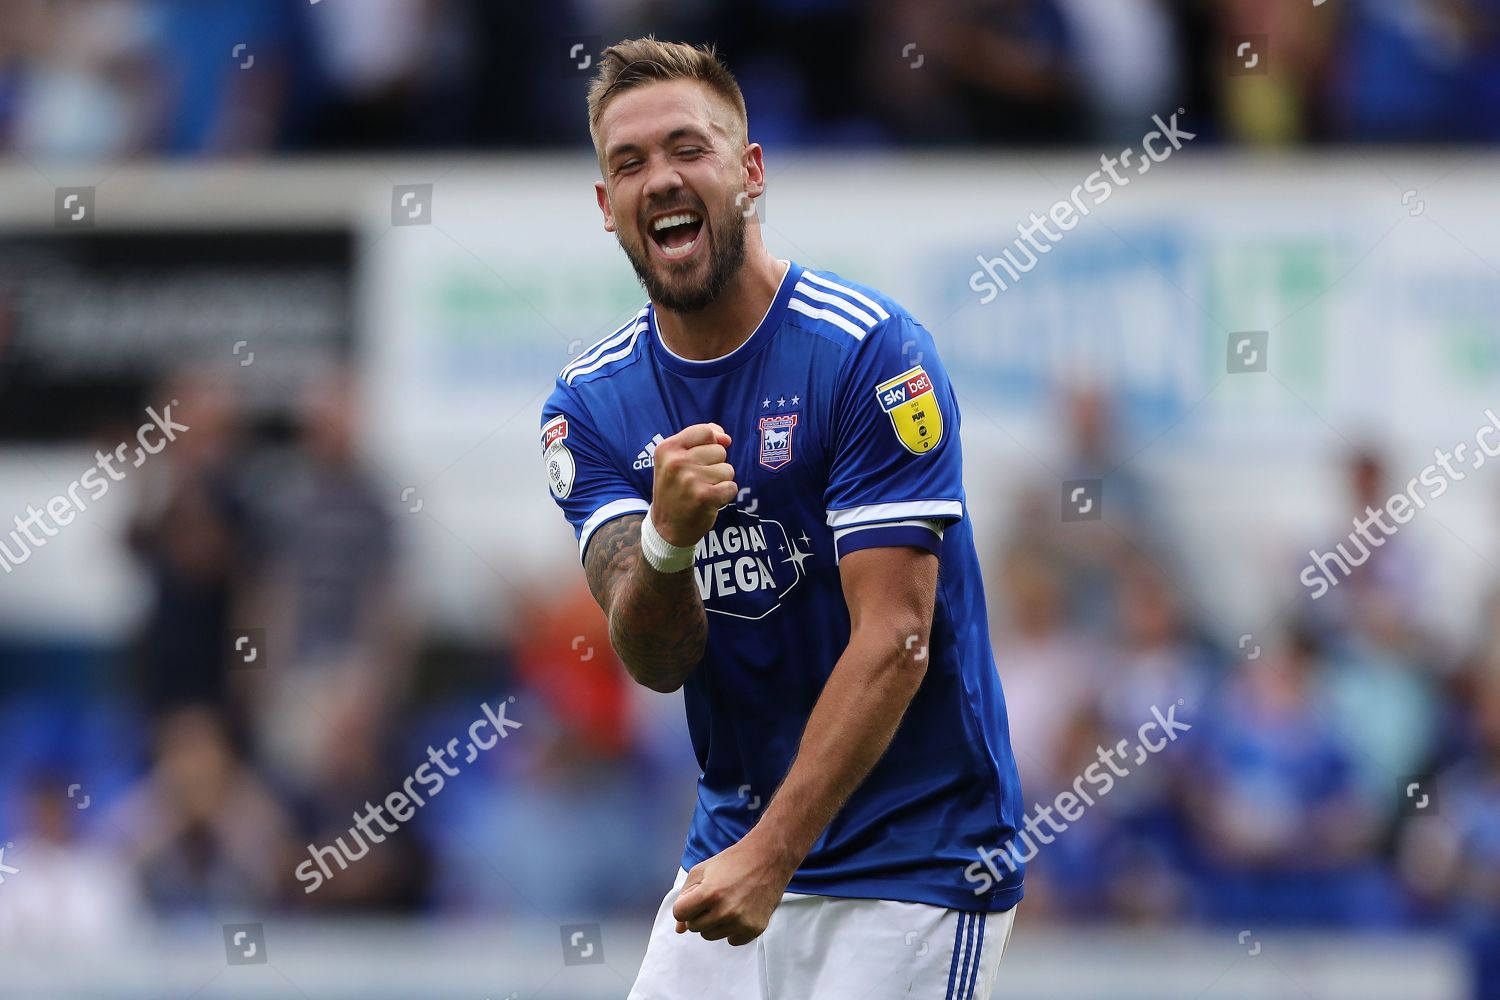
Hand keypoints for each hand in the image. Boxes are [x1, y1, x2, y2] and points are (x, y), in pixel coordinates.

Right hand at [651, 422, 735, 546]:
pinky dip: (725, 495)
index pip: (705, 431)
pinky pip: (732, 487)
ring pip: (727, 469)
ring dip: (720, 482)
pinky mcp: (704, 496)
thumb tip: (725, 437)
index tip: (706, 457)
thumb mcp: (673, 460)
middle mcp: (677, 462)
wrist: (666, 529)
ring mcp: (690, 479)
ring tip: (702, 491)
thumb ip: (698, 441)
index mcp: (667, 448)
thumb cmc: (675, 490)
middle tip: (697, 481)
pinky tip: (710, 501)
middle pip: (719, 451)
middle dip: (715, 465)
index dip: (713, 441)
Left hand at [671, 837, 793, 945]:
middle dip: (699, 913)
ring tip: (727, 902)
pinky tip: (740, 911)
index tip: (695, 896)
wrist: (768, 859)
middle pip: (694, 927)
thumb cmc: (733, 861)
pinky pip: (731, 940)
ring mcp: (740, 922)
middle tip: (714, 897)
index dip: (685, 904)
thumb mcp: (701, 870)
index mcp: (709, 893)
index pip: (680, 914)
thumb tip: (679, 929)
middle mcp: (725, 911)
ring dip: (714, 922)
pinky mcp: (754, 929)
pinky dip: (732, 929)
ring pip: (710, 935)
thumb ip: (684, 897)